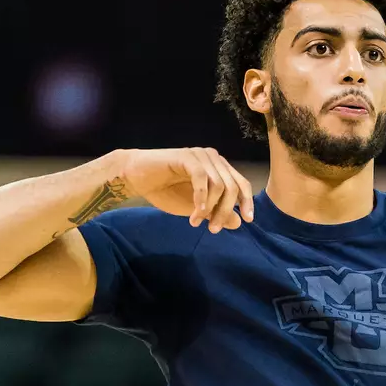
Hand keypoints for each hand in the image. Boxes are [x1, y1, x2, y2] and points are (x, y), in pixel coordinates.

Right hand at [119, 148, 254, 233]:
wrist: (137, 178)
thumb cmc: (166, 191)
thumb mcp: (196, 208)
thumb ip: (216, 213)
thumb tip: (239, 222)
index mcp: (218, 168)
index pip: (241, 184)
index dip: (247, 202)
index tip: (248, 220)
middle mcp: (213, 158)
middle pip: (232, 187)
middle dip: (225, 212)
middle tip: (212, 230)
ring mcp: (201, 156)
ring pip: (219, 185)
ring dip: (210, 208)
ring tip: (196, 222)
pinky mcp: (187, 157)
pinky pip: (202, 179)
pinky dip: (201, 198)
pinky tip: (195, 213)